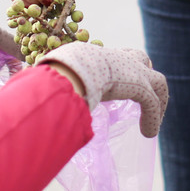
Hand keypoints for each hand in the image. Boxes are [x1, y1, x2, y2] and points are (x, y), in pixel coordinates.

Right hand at [39, 43, 168, 137]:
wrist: (71, 71)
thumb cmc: (58, 75)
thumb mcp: (56, 79)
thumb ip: (53, 88)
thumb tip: (32, 102)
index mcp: (99, 56)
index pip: (115, 57)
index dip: (121, 69)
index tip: (119, 83)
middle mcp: (119, 59)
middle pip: (141, 60)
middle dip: (146, 75)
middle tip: (144, 94)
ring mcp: (134, 71)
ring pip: (157, 82)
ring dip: (158, 101)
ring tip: (151, 123)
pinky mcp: (141, 86)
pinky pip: (152, 104)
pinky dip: (152, 119)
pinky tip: (148, 134)